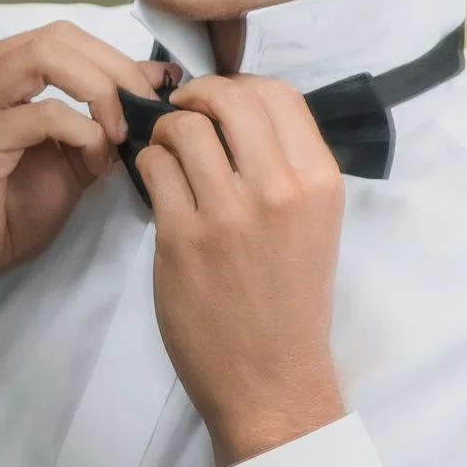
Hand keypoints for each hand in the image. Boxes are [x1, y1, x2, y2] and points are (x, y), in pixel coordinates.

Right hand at [0, 25, 165, 367]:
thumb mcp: (64, 159)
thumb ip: (99, 118)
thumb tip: (154, 81)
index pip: (62, 37)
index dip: (115, 60)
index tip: (153, 95)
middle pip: (59, 37)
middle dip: (115, 71)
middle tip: (145, 113)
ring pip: (50, 57)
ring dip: (101, 93)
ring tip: (119, 136)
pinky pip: (46, 112)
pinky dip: (83, 133)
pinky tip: (93, 164)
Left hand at [137, 75, 346, 465]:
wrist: (271, 379)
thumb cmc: (290, 302)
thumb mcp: (313, 224)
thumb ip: (286, 167)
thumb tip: (239, 113)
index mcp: (319, 181)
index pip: (279, 94)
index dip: (240, 86)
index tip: (219, 104)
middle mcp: (279, 189)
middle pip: (229, 98)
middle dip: (197, 96)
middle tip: (184, 115)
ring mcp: (228, 213)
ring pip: (181, 128)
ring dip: (165, 132)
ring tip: (167, 155)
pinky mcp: (182, 238)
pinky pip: (153, 169)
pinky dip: (147, 165)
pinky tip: (157, 185)